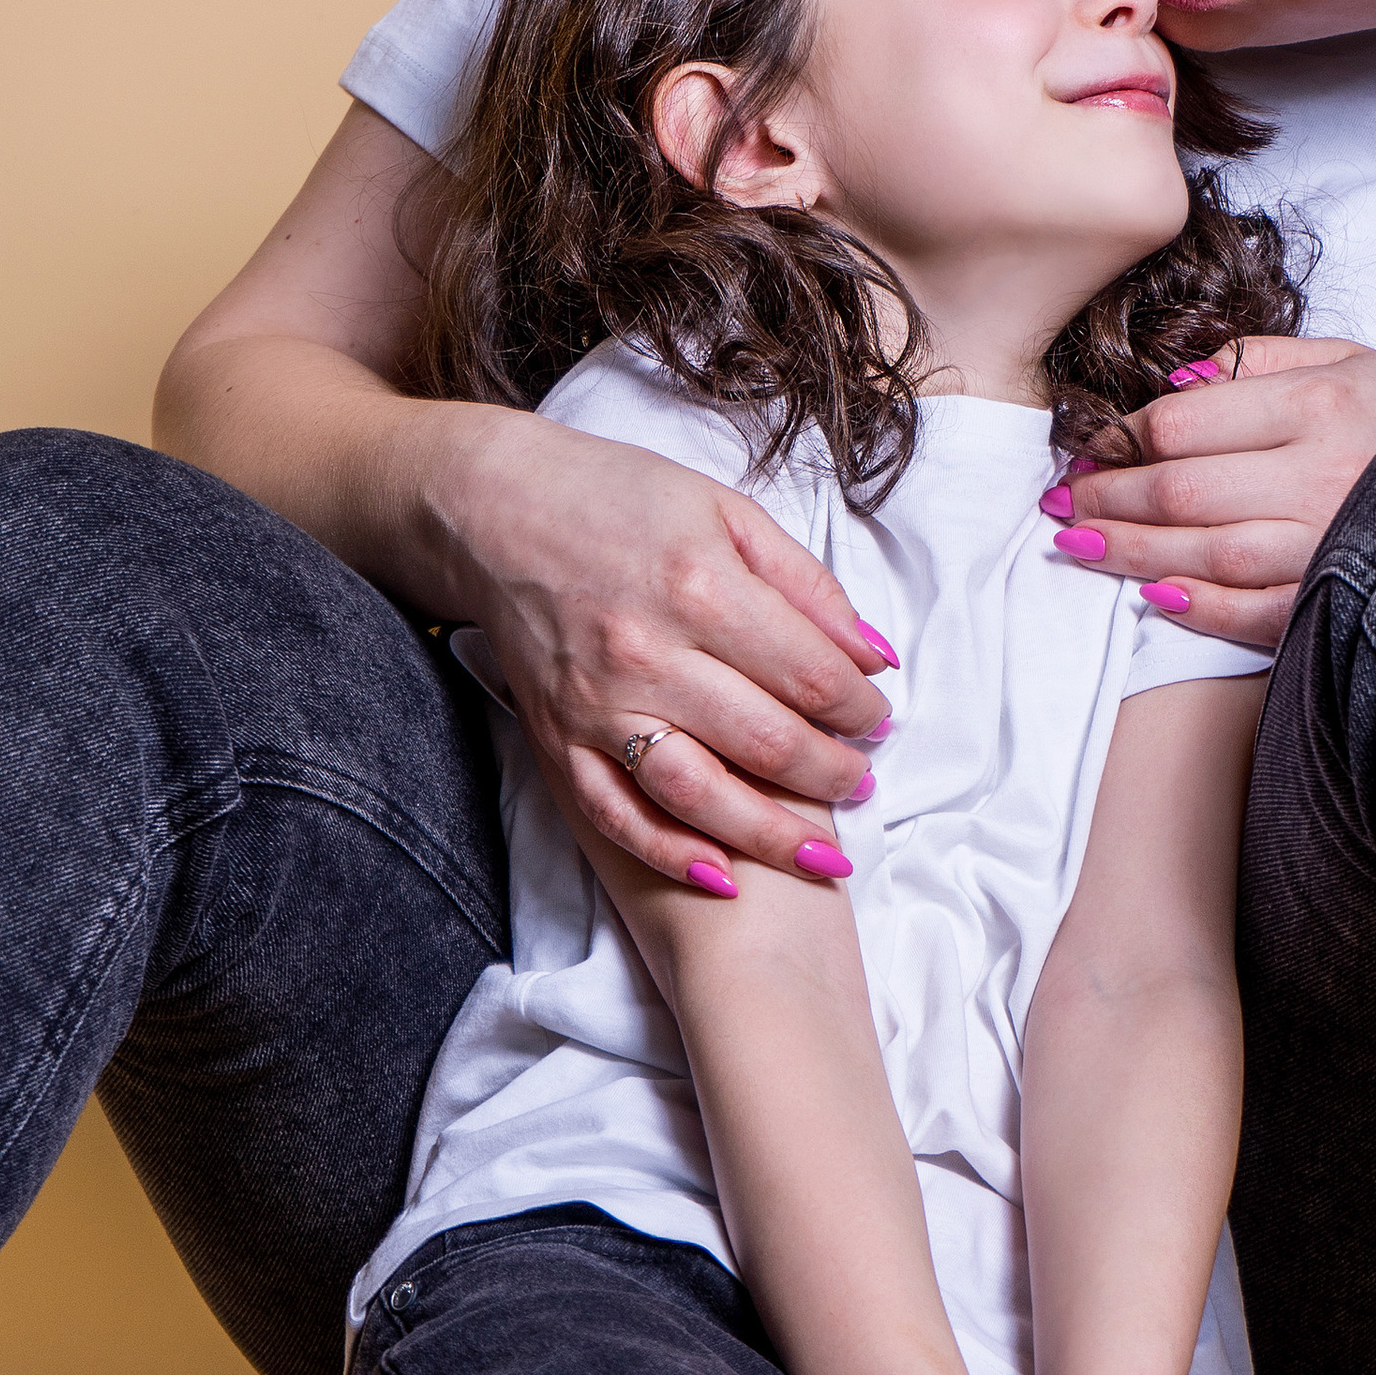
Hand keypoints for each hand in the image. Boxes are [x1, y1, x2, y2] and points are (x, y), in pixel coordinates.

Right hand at [449, 405, 891, 886]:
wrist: (495, 508)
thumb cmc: (619, 499)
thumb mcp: (729, 513)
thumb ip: (808, 586)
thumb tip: (874, 657)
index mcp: (701, 586)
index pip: (811, 675)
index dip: (862, 710)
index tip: (880, 721)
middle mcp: (648, 653)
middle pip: (767, 742)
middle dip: (835, 774)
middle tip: (864, 781)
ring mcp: (597, 704)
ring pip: (700, 795)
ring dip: (774, 835)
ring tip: (826, 852)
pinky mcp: (556, 738)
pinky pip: (617, 815)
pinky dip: (672, 854)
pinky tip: (725, 876)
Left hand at [1053, 338, 1375, 649]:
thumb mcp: (1351, 362)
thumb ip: (1261, 361)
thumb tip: (1172, 387)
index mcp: (1321, 406)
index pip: (1184, 424)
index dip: (1121, 439)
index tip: (1089, 448)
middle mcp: (1323, 476)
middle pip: (1181, 492)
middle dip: (1107, 499)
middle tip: (1063, 501)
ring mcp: (1332, 546)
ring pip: (1204, 557)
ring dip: (1128, 555)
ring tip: (1078, 544)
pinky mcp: (1340, 604)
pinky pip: (1254, 615)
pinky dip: (1198, 610)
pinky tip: (1153, 597)